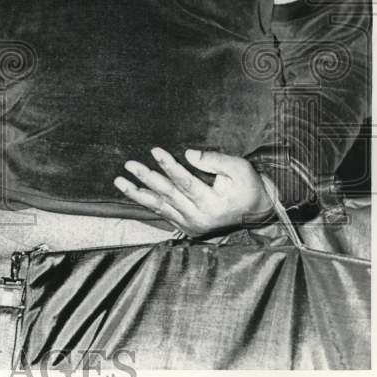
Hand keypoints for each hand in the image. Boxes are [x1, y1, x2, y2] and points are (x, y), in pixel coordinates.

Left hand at [113, 147, 273, 236]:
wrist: (256, 211)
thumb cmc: (247, 185)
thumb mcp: (239, 168)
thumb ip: (214, 160)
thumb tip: (188, 154)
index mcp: (212, 203)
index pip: (185, 182)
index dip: (169, 165)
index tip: (155, 150)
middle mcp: (199, 217)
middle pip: (168, 194)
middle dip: (147, 177)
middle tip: (129, 164)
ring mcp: (191, 224)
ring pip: (160, 206)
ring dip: (138, 193)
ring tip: (119, 181)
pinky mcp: (187, 226)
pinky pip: (162, 213)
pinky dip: (147, 202)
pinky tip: (133, 192)